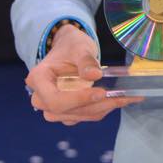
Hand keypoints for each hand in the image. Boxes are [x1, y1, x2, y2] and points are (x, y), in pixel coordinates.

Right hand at [25, 24, 142, 125]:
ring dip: (101, 109)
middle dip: (94, 106)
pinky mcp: (66, 112)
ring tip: (124, 98)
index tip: (100, 92)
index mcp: (38, 79)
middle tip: (120, 97)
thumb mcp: (79, 47)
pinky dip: (101, 109)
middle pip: (65, 112)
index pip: (54, 99)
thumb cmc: (71, 46)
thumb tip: (95, 75)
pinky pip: (83, 116)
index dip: (77, 100)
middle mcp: (40, 97)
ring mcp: (52, 107)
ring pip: (76, 116)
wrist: (70, 50)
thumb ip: (86, 60)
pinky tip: (117, 100)